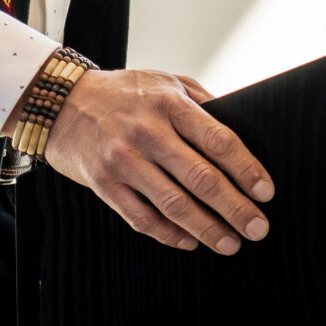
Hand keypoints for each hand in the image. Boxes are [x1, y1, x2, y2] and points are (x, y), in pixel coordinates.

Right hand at [43, 68, 274, 254]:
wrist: (61, 102)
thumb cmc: (123, 93)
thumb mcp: (165, 81)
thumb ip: (202, 102)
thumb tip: (241, 126)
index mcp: (169, 103)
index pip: (218, 139)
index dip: (246, 169)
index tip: (265, 192)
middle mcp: (147, 131)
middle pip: (201, 177)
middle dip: (235, 208)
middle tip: (257, 229)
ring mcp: (123, 160)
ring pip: (173, 204)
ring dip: (207, 228)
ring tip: (230, 243)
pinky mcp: (103, 184)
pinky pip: (142, 218)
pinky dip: (169, 234)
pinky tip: (190, 241)